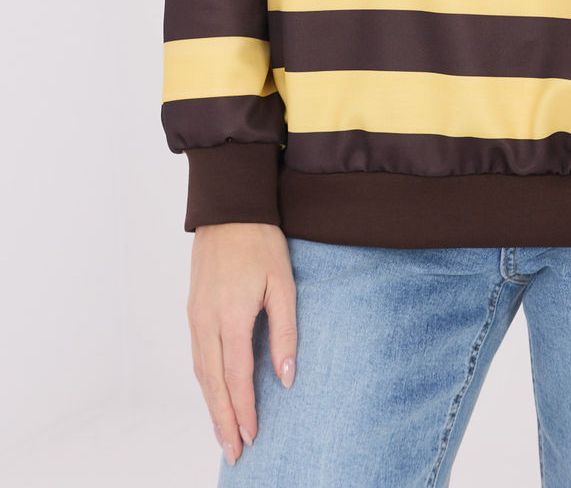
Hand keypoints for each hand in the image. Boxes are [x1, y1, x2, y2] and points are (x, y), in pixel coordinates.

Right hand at [188, 221, 297, 467]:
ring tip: (223, 433)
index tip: (252, 437)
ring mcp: (195, 316)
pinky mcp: (192, 310)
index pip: (237, 376)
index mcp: (231, 315)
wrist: (230, 208)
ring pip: (200, 373)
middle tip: (234, 452)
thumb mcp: (284, 283)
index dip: (245, 410)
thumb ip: (285, 332)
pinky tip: (213, 395)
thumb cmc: (262, 242)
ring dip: (211, 406)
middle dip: (223, 420)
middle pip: (212, 383)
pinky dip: (204, 383)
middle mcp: (206, 321)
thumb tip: (287, 377)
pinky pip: (196, 356)